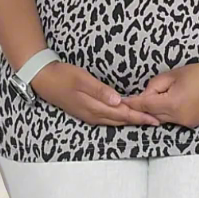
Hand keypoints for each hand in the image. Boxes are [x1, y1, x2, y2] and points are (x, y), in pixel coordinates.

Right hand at [30, 61, 160, 126]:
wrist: (42, 79)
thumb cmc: (62, 76)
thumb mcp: (82, 80)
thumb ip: (100, 91)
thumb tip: (119, 102)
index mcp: (94, 108)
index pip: (122, 115)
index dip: (139, 117)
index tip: (154, 119)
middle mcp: (93, 115)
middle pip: (120, 120)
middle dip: (138, 121)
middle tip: (156, 121)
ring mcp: (89, 115)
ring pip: (114, 121)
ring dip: (130, 120)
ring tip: (144, 120)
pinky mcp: (86, 112)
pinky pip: (107, 118)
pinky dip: (119, 117)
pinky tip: (124, 115)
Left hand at [121, 62, 198, 128]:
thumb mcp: (173, 75)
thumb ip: (154, 86)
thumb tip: (145, 95)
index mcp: (172, 103)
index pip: (145, 104)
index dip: (132, 102)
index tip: (120, 101)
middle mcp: (178, 117)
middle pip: (151, 114)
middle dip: (144, 105)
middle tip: (135, 97)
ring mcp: (185, 123)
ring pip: (161, 119)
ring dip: (155, 110)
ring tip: (157, 97)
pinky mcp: (191, 124)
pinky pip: (172, 120)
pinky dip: (166, 113)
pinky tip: (168, 102)